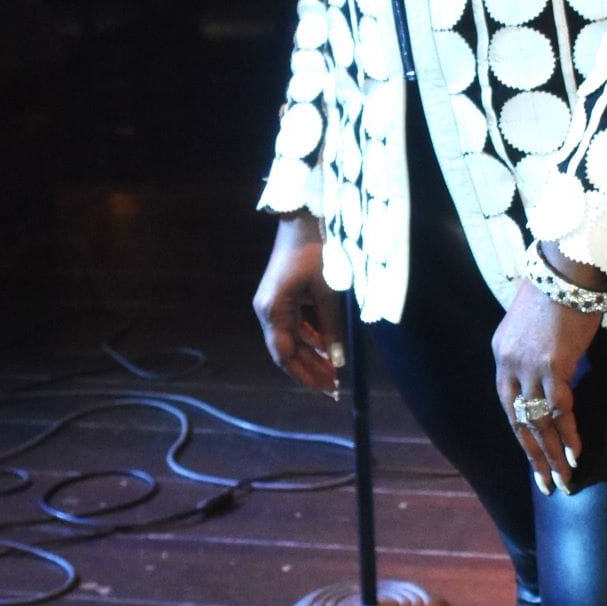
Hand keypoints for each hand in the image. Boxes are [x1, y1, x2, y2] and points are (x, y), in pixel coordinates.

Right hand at [253, 214, 345, 395]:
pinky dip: (311, 337)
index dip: (304, 375)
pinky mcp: (284, 294)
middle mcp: (267, 309)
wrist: (305, 215)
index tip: (326, 390)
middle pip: (287, 350)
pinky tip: (327, 347)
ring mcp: (274, 302)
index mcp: (273, 310)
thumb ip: (332, 327)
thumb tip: (339, 360)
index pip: (285, 355)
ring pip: (292, 339)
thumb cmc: (317, 250)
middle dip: (310, 369)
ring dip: (311, 355)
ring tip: (334, 371)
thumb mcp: (328, 291)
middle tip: (334, 386)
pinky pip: (295, 324)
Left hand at [492, 282, 600, 493]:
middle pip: (518, 421)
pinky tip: (575, 453)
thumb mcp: (532, 324)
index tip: (534, 458)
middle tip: (548, 484)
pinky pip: (559, 409)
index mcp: (502, 355)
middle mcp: (509, 364)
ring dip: (552, 454)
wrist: (566, 269)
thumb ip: (533, 351)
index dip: (522, 434)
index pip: (508, 405)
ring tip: (564, 480)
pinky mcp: (552, 364)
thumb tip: (550, 373)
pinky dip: (568, 433)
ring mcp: (528, 366)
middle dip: (534, 456)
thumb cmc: (556, 291)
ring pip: (538, 421)